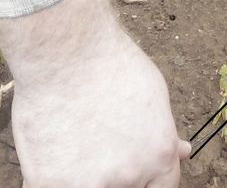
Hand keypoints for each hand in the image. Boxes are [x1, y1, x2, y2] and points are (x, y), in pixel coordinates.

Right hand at [0, 0, 189, 187]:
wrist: (65, 51)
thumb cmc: (111, 63)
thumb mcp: (154, 95)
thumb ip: (163, 134)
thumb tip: (181, 153)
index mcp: (158, 156)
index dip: (149, 178)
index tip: (137, 170)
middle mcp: (127, 177)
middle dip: (119, 173)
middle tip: (102, 146)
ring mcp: (84, 184)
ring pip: (88, 186)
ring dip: (83, 172)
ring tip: (76, 137)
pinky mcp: (45, 183)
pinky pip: (52, 186)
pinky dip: (53, 172)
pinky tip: (53, 145)